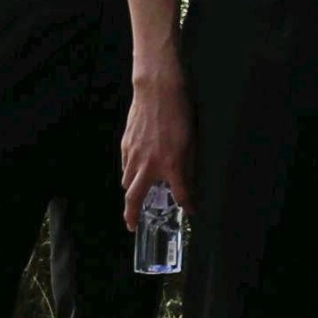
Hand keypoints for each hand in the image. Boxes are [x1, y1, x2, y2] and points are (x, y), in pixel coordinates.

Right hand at [121, 68, 189, 209]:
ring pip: (127, 182)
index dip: (187, 204)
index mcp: (171, 165)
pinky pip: (125, 166)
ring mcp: (133, 155)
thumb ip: (188, 165)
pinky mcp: (125, 145)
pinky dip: (130, 173)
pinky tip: (136, 171)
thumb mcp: (192, 142)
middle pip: (134, 198)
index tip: (190, 211)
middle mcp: (148, 165)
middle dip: (132, 215)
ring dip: (132, 191)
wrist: (157, 92)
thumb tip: (187, 182)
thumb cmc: (179, 114)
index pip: (180, 194)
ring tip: (138, 195)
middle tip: (132, 225)